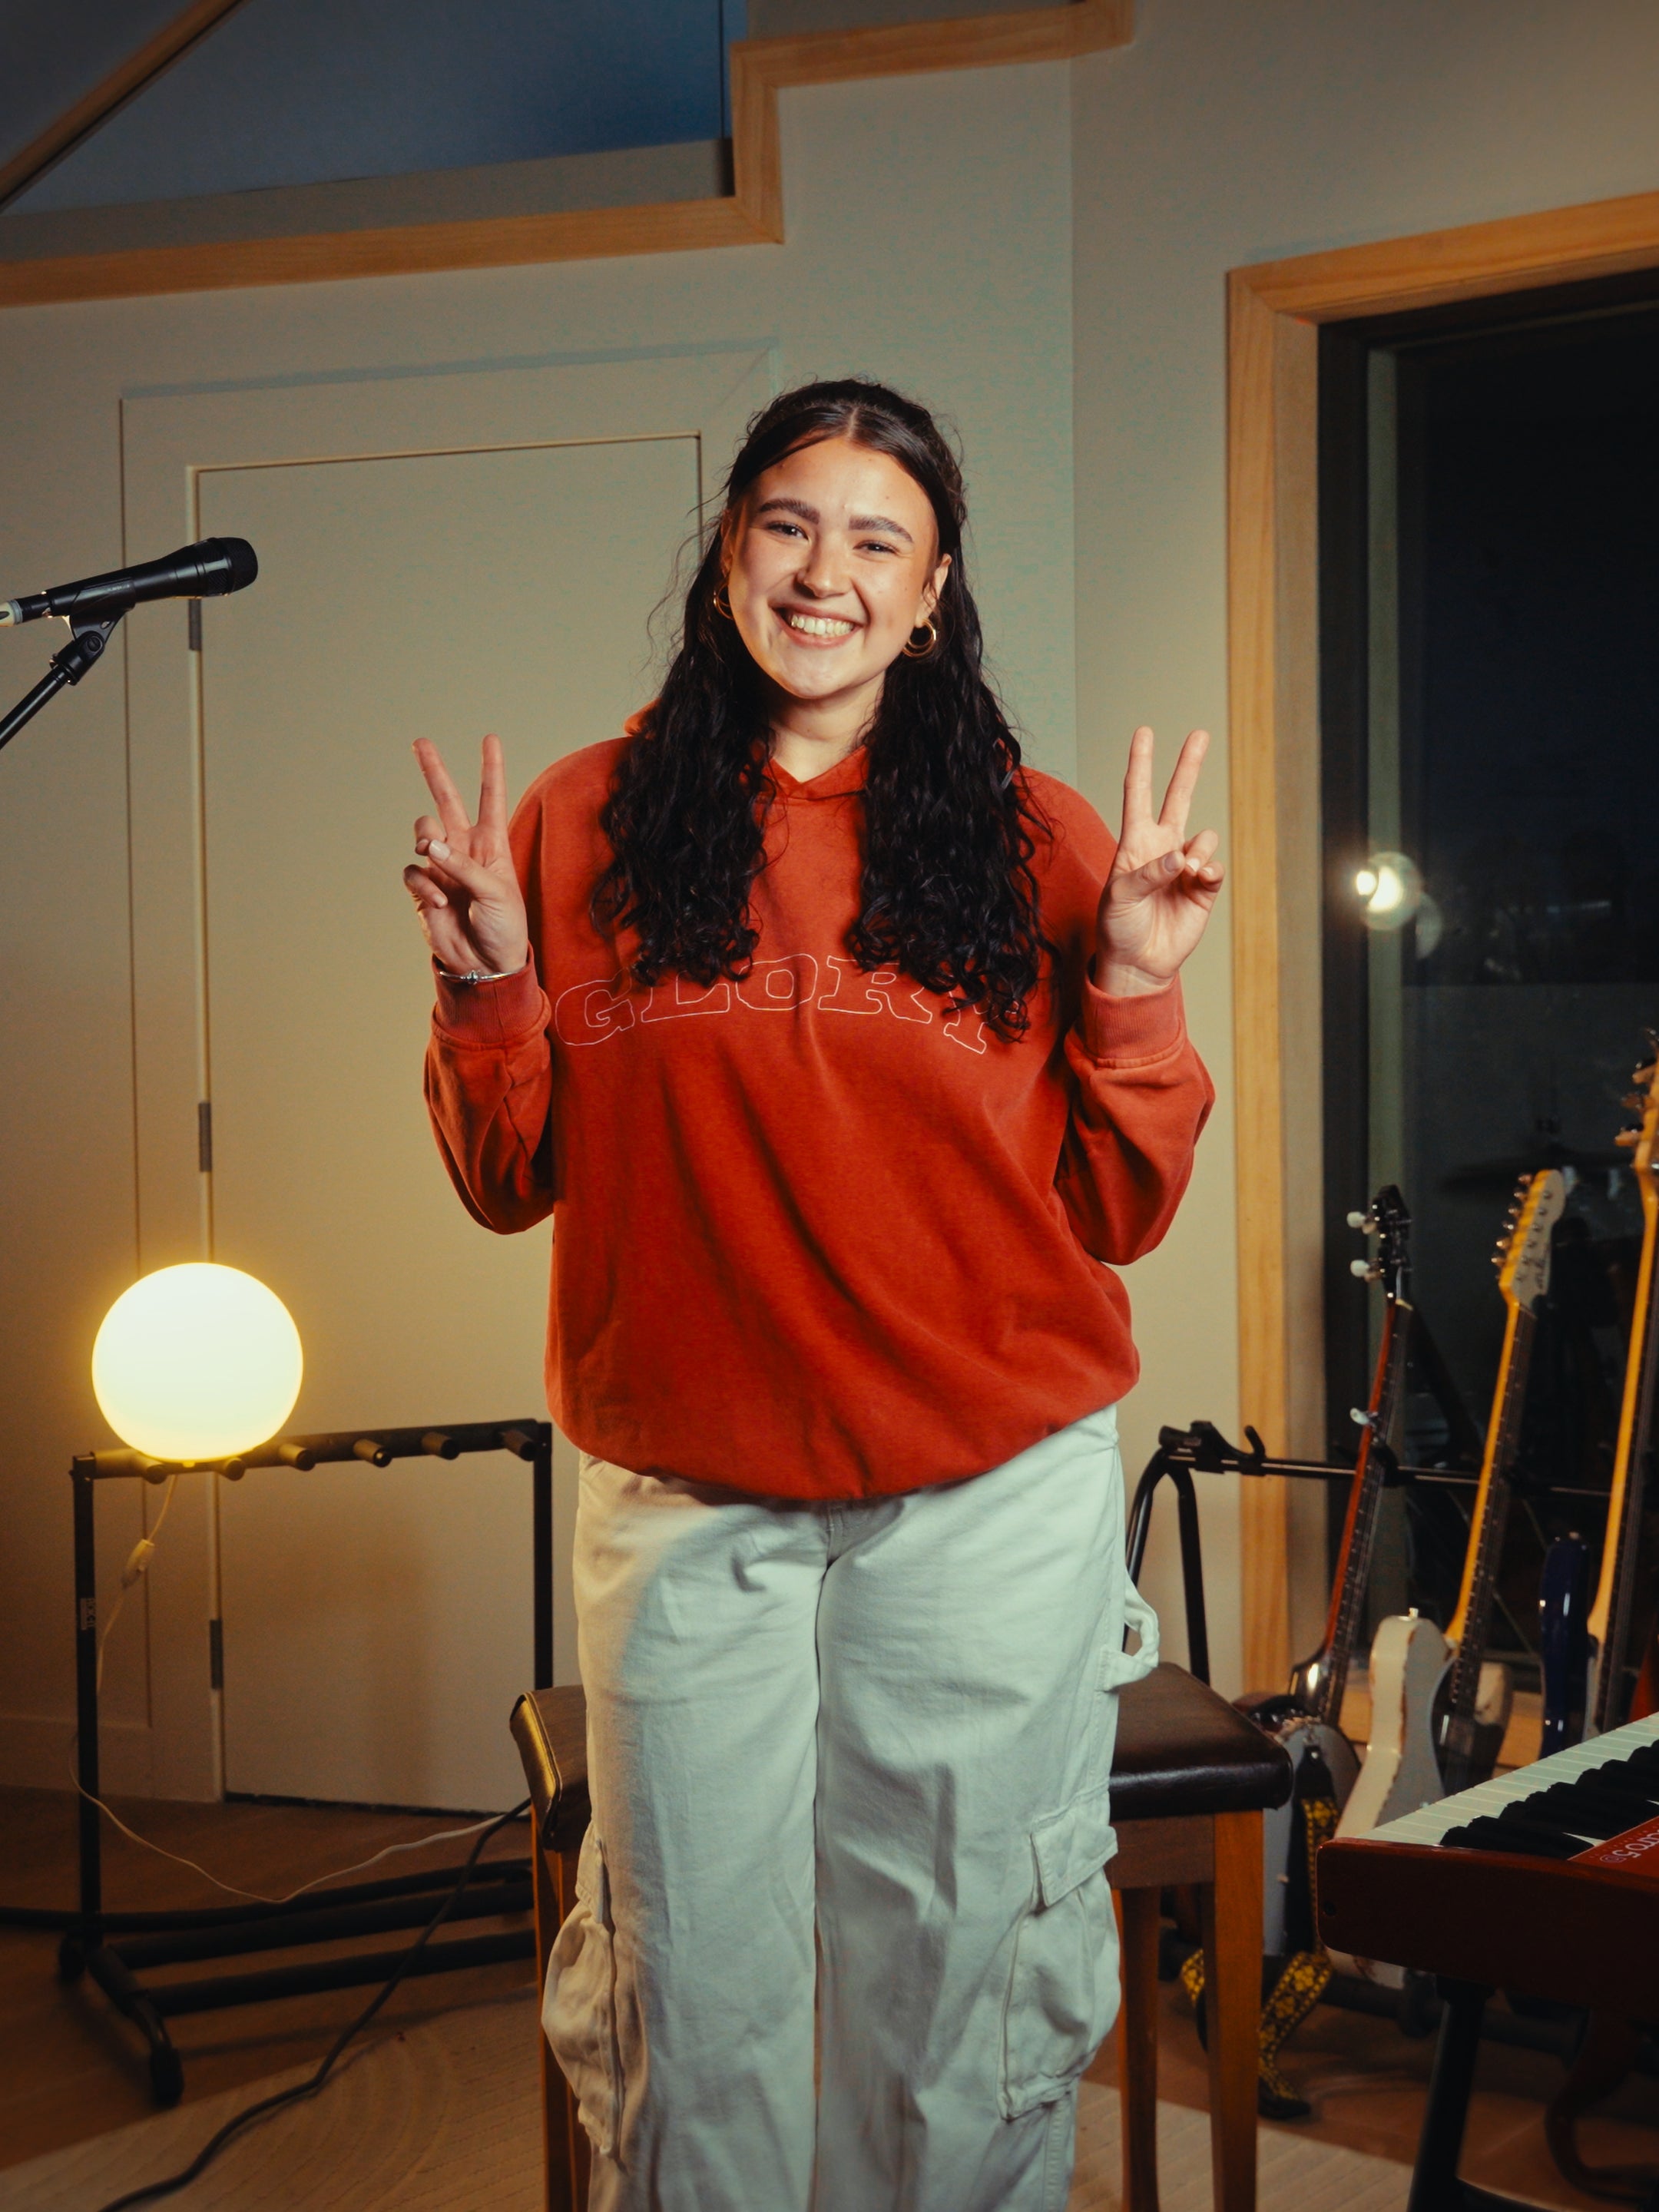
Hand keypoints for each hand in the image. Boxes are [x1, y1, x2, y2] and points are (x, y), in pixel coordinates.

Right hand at [404, 734, 529, 977]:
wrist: (487, 965)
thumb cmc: (504, 928)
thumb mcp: (496, 894)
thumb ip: (464, 867)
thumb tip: (430, 846)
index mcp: (492, 845)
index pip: (491, 799)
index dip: (491, 769)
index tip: (490, 739)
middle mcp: (465, 849)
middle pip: (447, 801)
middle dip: (434, 771)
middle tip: (421, 742)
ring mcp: (443, 867)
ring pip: (424, 831)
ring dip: (425, 836)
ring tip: (432, 852)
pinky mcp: (424, 888)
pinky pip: (413, 870)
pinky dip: (422, 883)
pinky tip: (437, 901)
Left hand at [1094, 726, 1222, 994]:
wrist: (1138, 963)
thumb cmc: (1118, 928)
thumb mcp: (1120, 898)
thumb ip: (1147, 874)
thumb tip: (1181, 856)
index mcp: (1135, 844)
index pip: (1137, 795)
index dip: (1141, 763)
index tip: (1144, 732)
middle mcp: (1162, 849)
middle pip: (1178, 797)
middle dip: (1188, 766)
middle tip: (1200, 733)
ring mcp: (1185, 867)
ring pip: (1204, 837)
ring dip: (1198, 849)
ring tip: (1186, 871)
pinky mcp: (1204, 888)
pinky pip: (1214, 867)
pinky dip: (1209, 870)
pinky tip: (1199, 879)